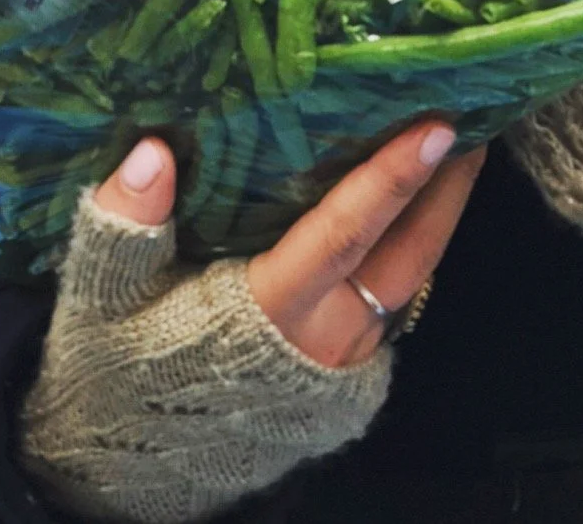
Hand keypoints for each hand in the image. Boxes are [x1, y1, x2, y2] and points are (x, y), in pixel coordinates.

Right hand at [92, 121, 484, 368]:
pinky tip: (419, 203)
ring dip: (439, 212)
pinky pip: (395, 299)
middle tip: (477, 112)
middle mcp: (322, 339)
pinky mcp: (349, 375)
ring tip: (459, 146)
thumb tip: (150, 152)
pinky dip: (413, 245)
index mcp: (268, 314)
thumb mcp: (105, 300)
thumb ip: (127, 225)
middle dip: (448, 185)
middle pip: (407, 252)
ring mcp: (343, 362)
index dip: (392, 178)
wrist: (128, 470)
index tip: (439, 127)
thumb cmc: (119, 372)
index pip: (345, 233)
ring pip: (409, 276)